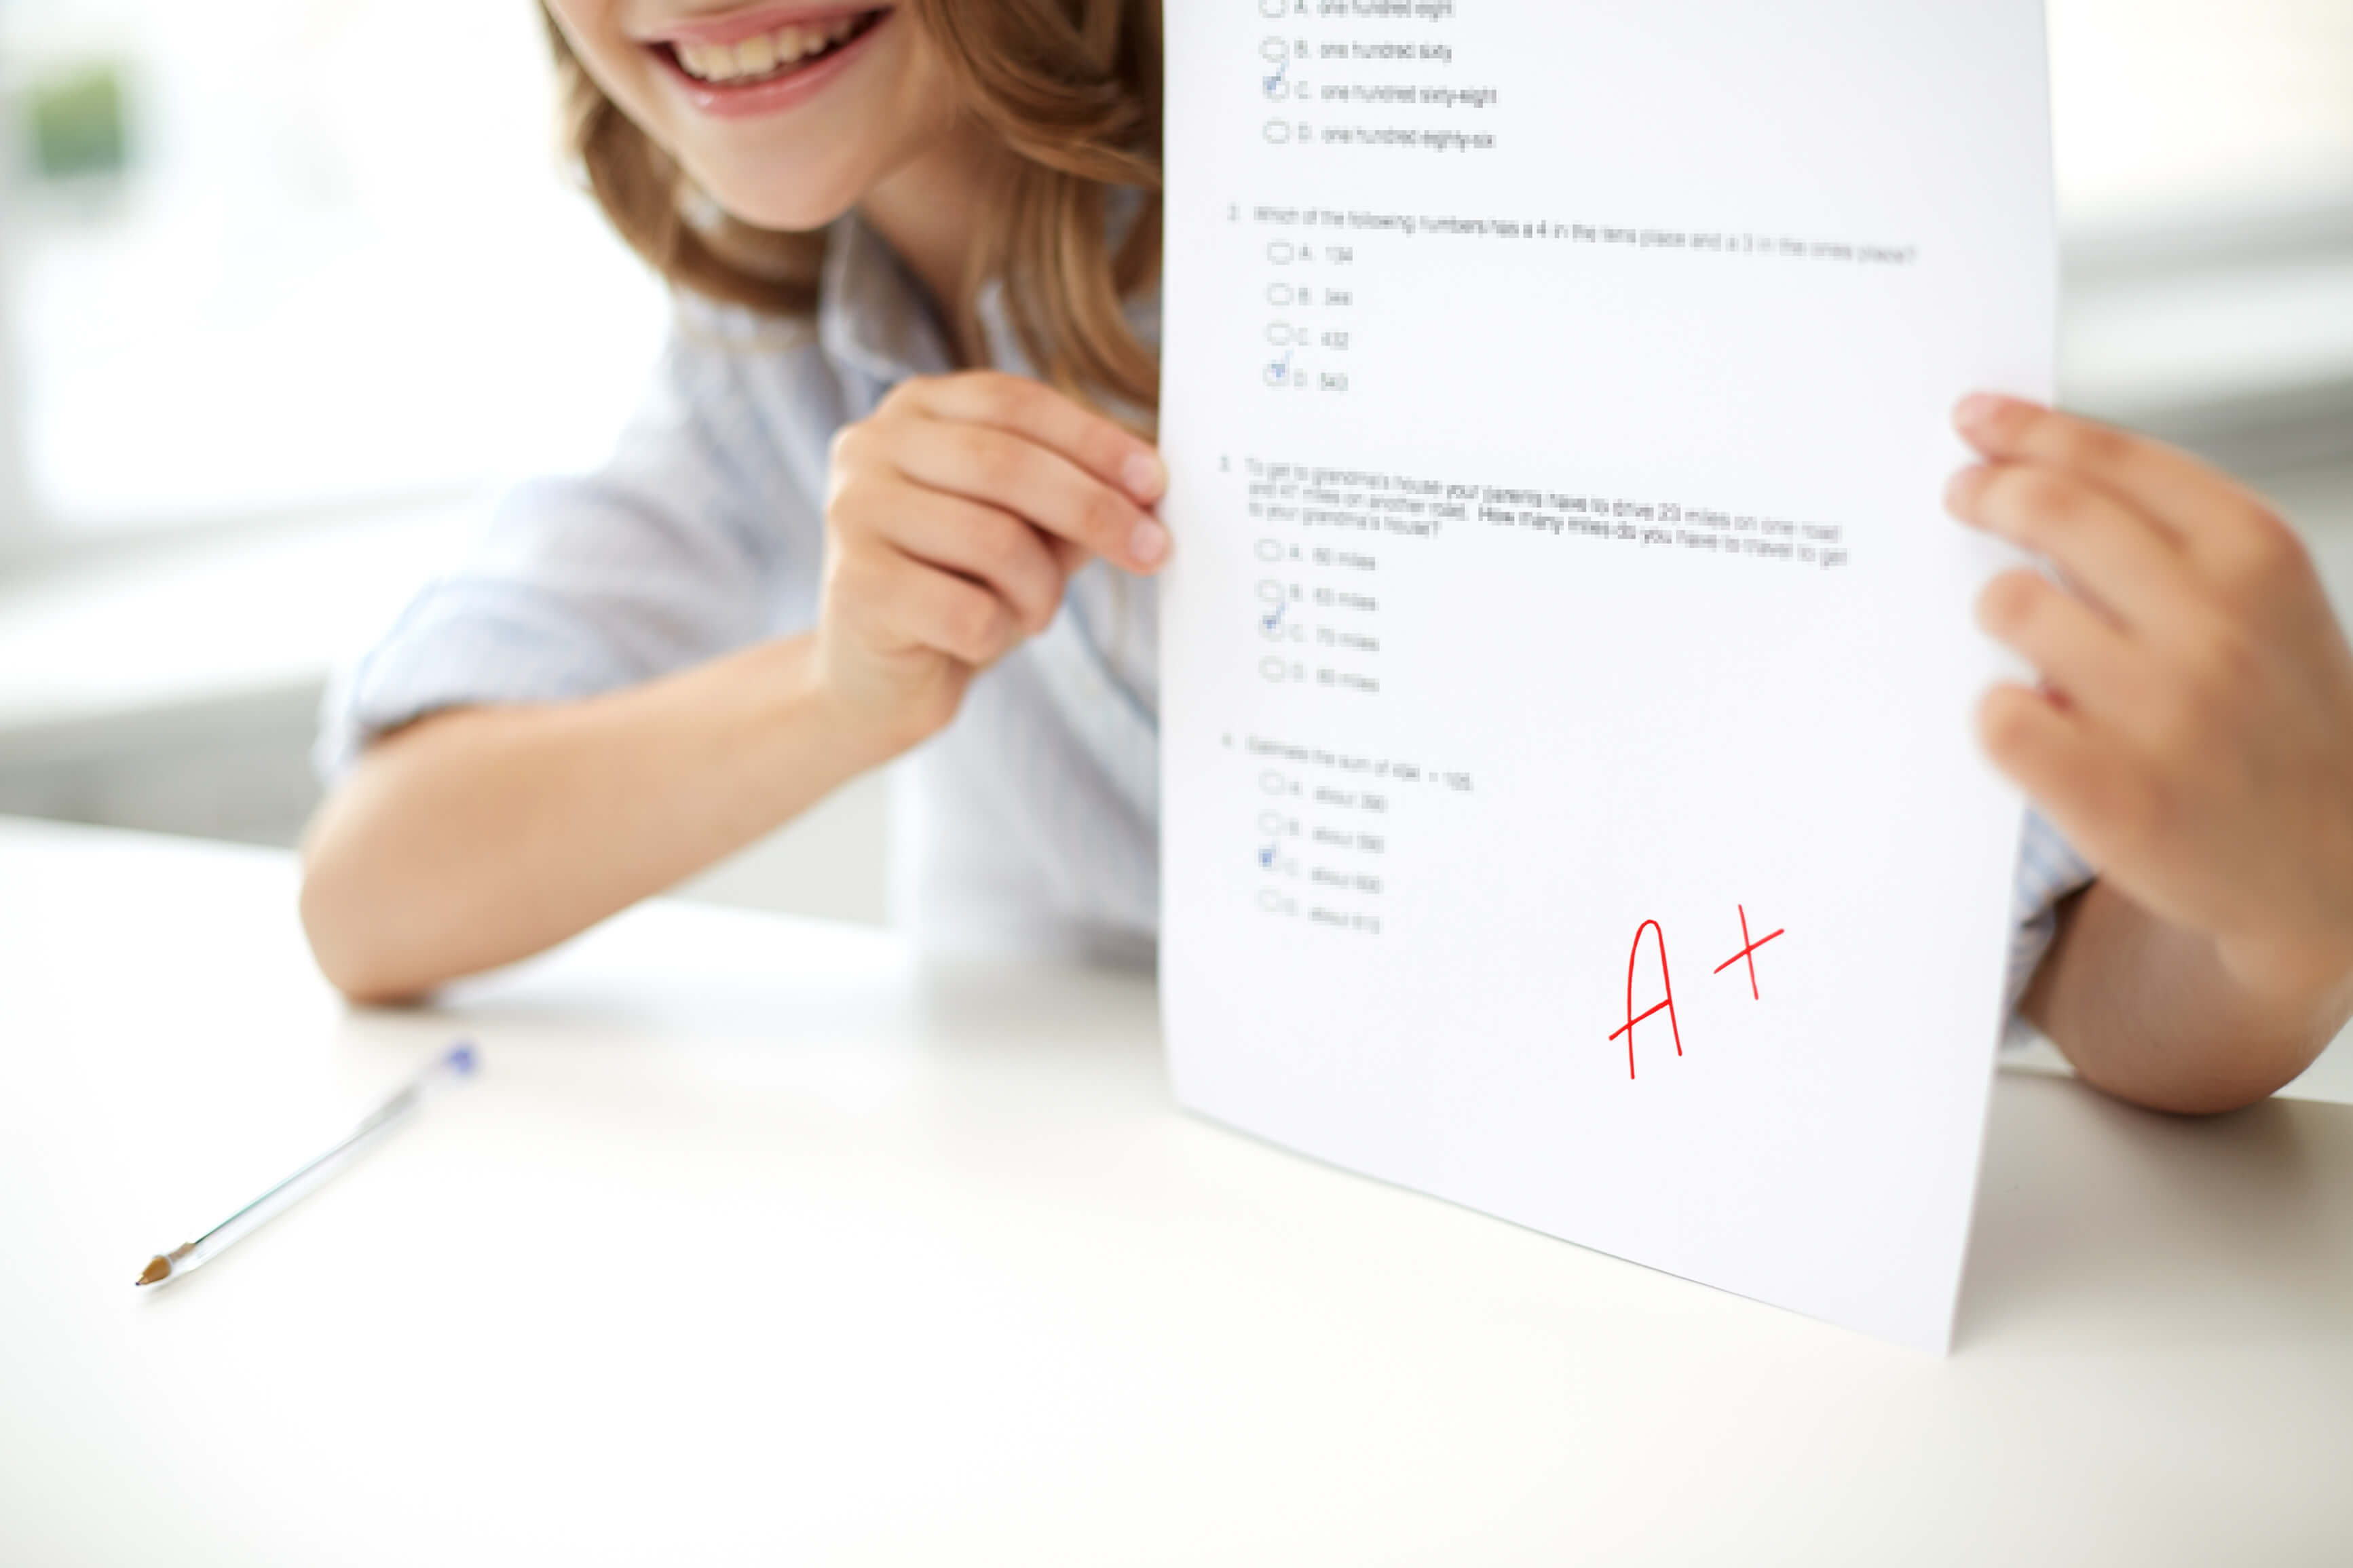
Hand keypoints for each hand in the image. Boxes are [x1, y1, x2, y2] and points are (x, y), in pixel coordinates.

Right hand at [816, 371, 1168, 751]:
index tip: (1155, 482)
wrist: (875, 678)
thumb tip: (1148, 490)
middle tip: (1150, 551)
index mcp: (916, 409)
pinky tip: (982, 637)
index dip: (1093, 440)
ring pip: (992, 540)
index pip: (1015, 402)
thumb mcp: (1023, 530)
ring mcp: (851, 513)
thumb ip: (1073, 496)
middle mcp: (871, 446)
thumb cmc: (957, 587)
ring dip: (1041, 589)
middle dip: (1094, 510)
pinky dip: (998, 631)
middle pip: (1006, 464)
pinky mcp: (854, 586)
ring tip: (1036, 612)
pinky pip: (965, 609)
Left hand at [1947, 395, 2352, 1006]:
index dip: (2030, 430)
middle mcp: (2213, 622)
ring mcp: (2162, 708)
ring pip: (2010, 605)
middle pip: (2048, 510)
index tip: (1976, 418)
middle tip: (1960, 493)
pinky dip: (2001, 712)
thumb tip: (2041, 467)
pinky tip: (2034, 720)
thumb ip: (2170, 535)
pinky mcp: (2109, 790)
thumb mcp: (2268, 602)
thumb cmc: (2281, 722)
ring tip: (2023, 636)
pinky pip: (1997, 713)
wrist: (2333, 866)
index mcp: (2256, 556)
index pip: (2114, 458)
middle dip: (1988, 492)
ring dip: (1999, 611)